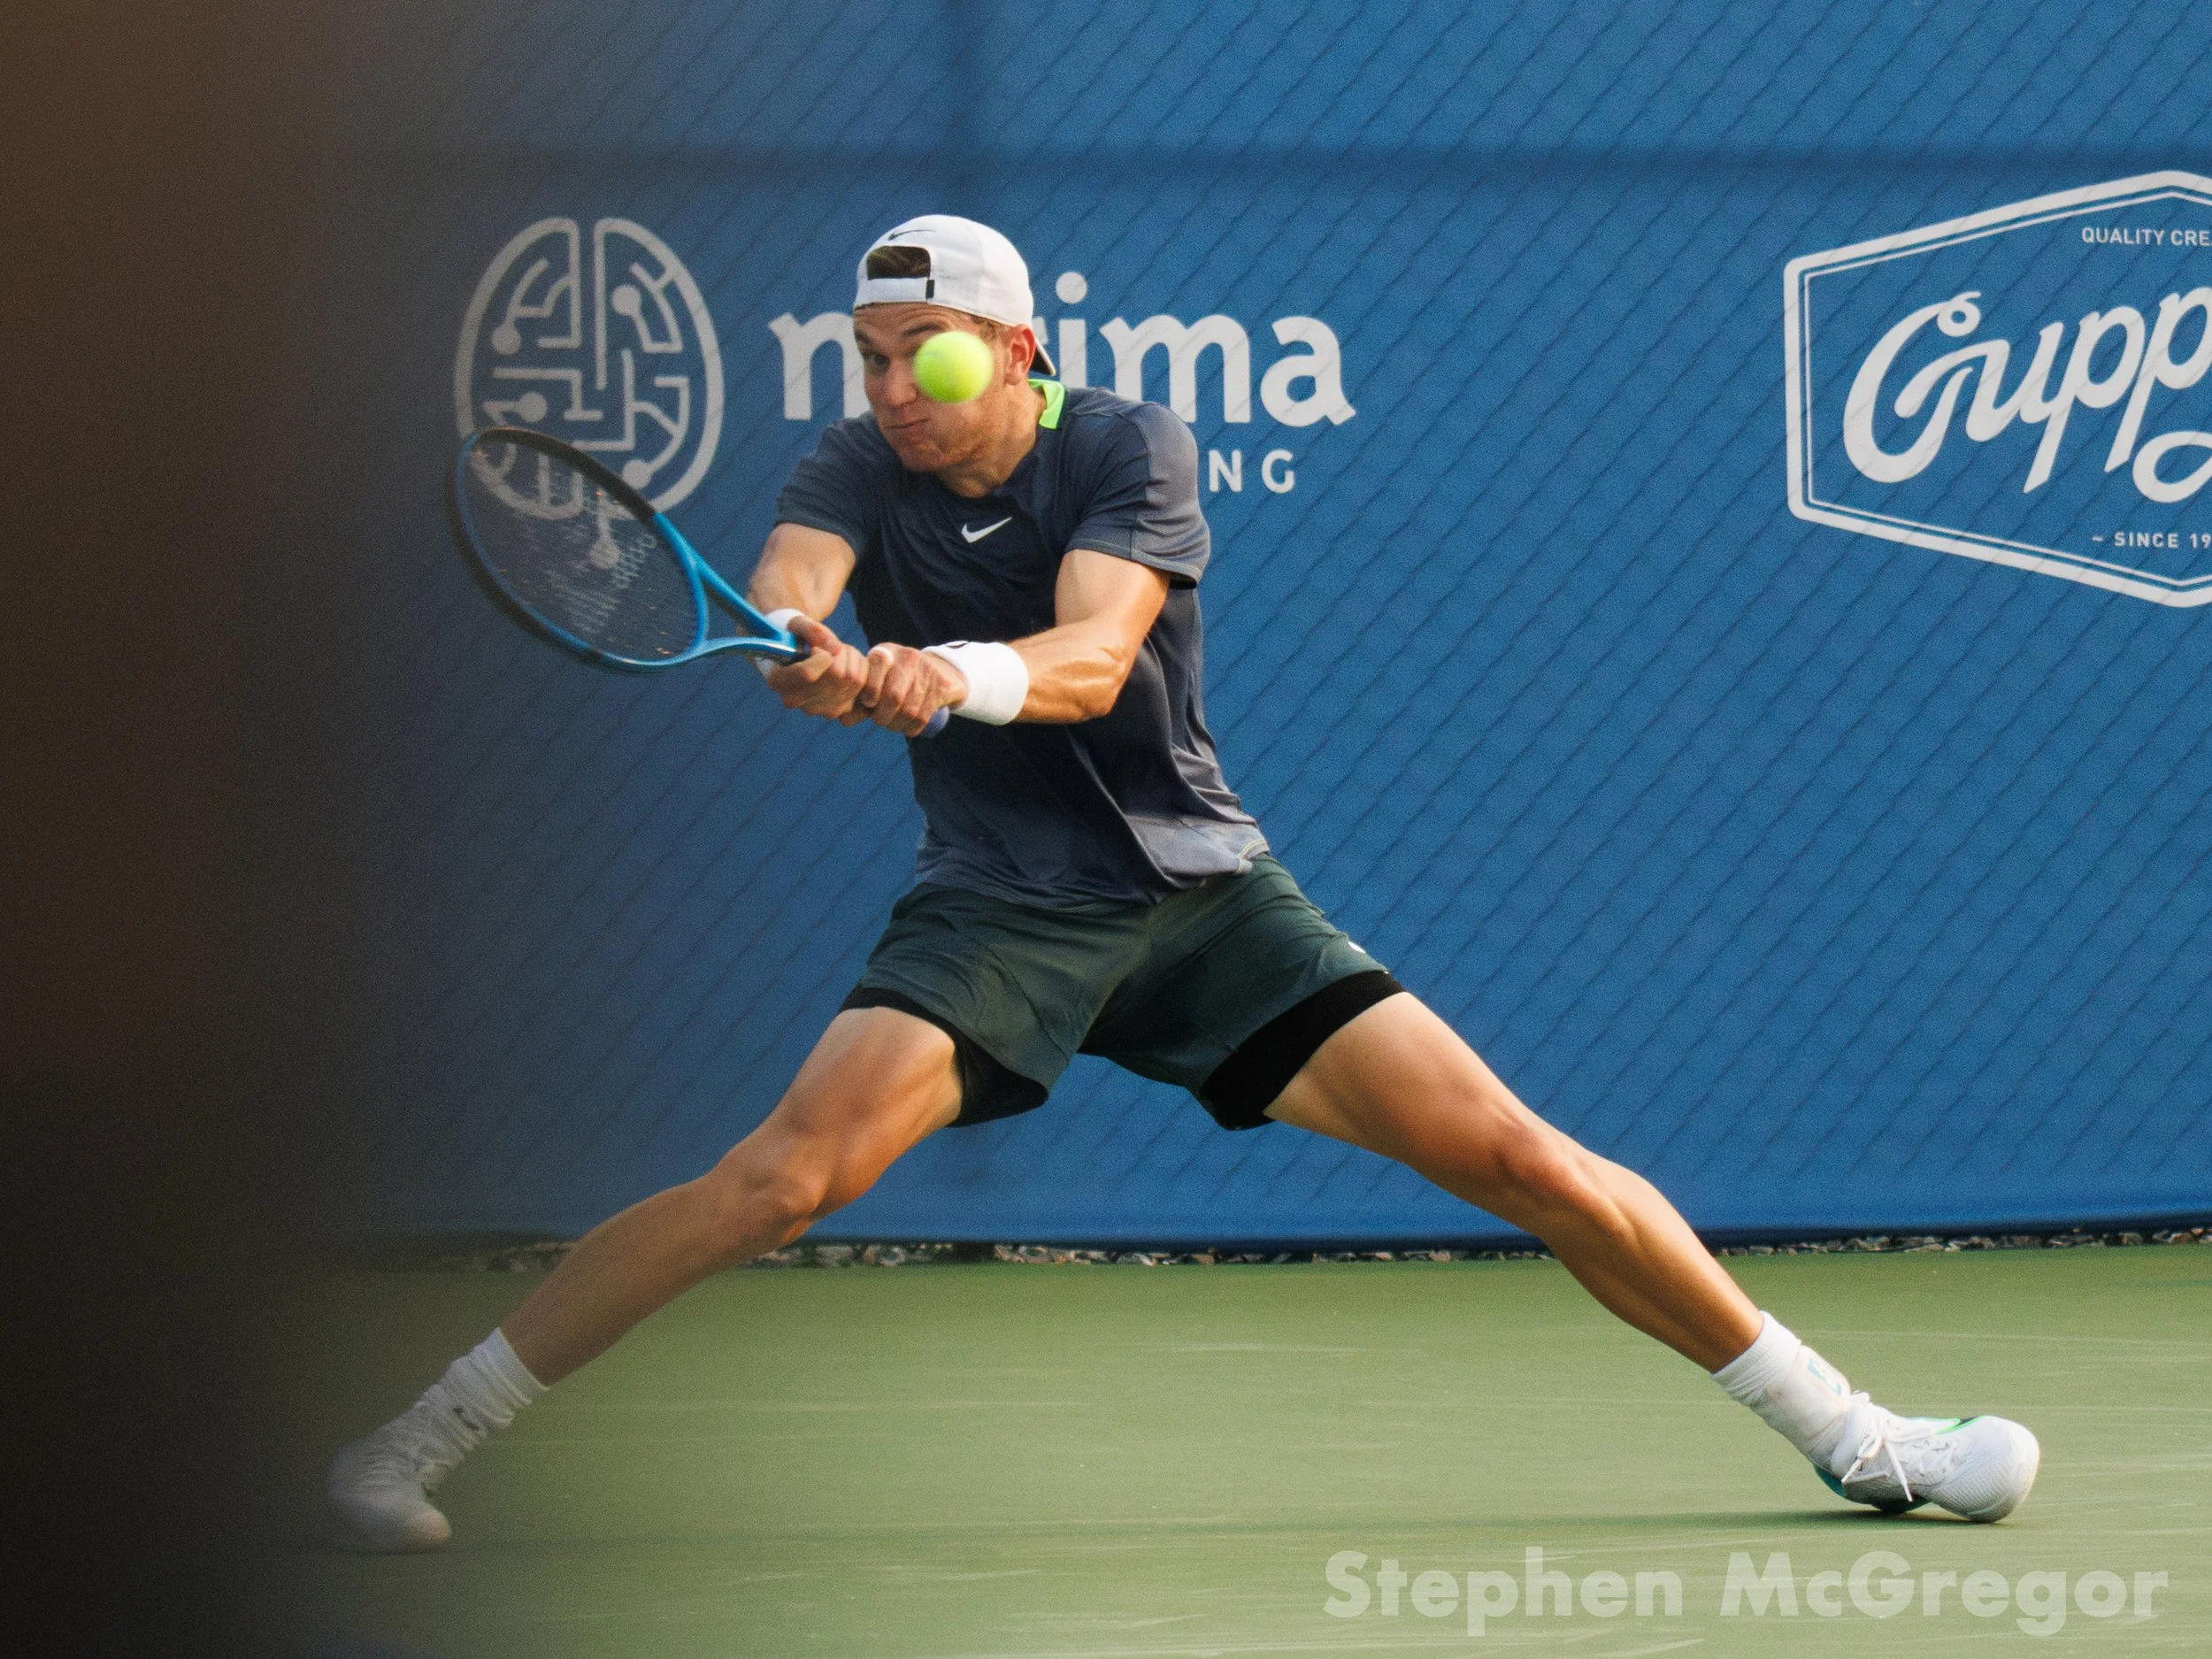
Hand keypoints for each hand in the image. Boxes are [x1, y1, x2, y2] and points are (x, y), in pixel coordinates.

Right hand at [758, 615, 869, 720]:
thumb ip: (812, 630)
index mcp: (777, 679)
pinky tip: (845, 663)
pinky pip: (862, 686)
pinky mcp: (836, 711)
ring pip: (853, 679)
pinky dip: (859, 669)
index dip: (822, 655)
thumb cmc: (794, 635)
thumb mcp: (797, 623)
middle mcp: (794, 700)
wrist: (796, 653)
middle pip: (836, 675)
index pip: (807, 674)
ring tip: (836, 652)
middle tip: (829, 644)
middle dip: (840, 652)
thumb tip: (836, 648)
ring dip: (851, 658)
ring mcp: (816, 709)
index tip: (817, 646)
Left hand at [852, 642, 966, 736]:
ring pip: (908, 710)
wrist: (940, 671)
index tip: (868, 703)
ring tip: (891, 723)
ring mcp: (926, 672)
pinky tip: (906, 726)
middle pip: (893, 696)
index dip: (870, 688)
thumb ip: (859, 699)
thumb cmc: (896, 679)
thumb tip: (843, 719)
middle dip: (882, 715)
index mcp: (887, 652)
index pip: (877, 664)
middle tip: (879, 719)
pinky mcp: (941, 687)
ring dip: (895, 725)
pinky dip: (910, 728)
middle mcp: (908, 657)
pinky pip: (922, 717)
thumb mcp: (877, 679)